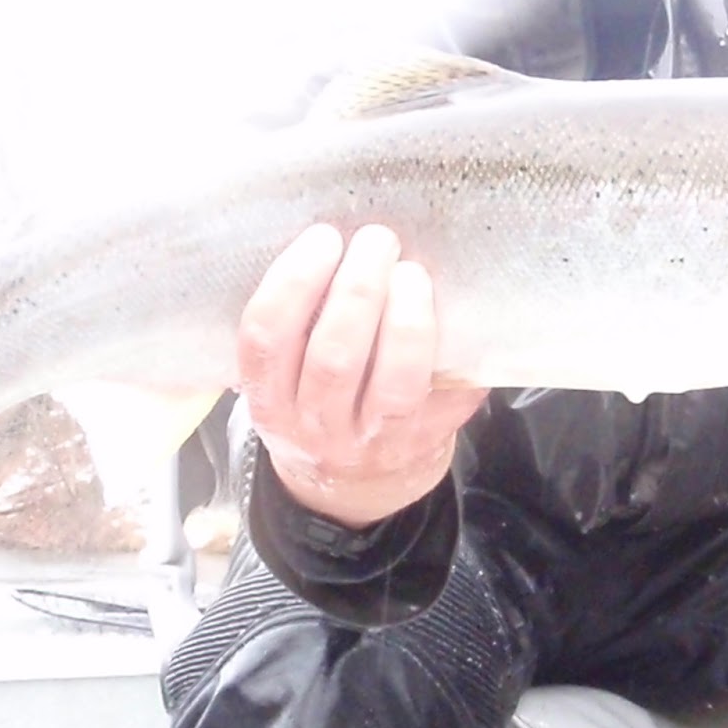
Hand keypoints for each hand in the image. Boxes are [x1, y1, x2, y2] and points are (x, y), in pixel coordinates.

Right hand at [236, 223, 487, 527]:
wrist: (352, 489)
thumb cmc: (319, 406)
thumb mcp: (284, 382)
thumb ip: (296, 329)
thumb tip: (337, 241)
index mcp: (271, 402)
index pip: (266, 341)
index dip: (293, 283)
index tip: (323, 238)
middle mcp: (318, 428)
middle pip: (335, 358)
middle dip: (358, 290)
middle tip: (378, 240)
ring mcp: (375, 442)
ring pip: (395, 381)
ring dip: (406, 319)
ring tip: (411, 272)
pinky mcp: (427, 442)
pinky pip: (450, 393)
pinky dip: (457, 350)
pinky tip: (461, 312)